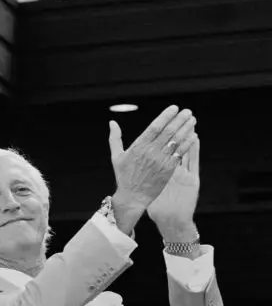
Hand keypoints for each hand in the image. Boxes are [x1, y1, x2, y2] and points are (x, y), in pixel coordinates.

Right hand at [108, 105, 196, 231]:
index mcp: (138, 147)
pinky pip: (180, 153)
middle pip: (168, 131)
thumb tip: (112, 122)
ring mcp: (160, 161)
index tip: (174, 108)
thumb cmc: (124, 176)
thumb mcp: (116, 156)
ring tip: (192, 120)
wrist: (133, 197)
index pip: (155, 127)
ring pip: (176, 141)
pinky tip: (193, 136)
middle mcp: (150, 152)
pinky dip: (188, 144)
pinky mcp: (168, 170)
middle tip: (187, 111)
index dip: (166, 116)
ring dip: (186, 129)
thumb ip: (115, 138)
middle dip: (179, 119)